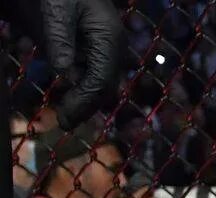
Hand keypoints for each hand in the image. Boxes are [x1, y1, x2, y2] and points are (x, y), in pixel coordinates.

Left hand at [34, 0, 122, 127]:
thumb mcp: (56, 10)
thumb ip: (59, 39)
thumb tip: (65, 74)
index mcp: (109, 38)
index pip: (101, 80)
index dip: (84, 102)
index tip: (66, 118)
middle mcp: (113, 47)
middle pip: (106, 87)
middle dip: (87, 106)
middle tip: (65, 122)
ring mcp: (105, 48)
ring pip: (102, 83)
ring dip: (87, 101)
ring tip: (68, 116)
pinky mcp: (94, 48)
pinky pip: (94, 75)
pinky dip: (83, 89)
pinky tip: (71, 98)